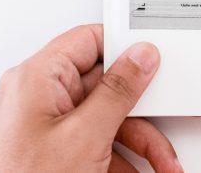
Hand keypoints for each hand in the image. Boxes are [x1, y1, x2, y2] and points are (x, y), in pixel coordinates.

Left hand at [0, 24, 182, 172]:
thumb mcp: (85, 135)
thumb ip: (118, 91)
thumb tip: (141, 57)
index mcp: (37, 79)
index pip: (88, 40)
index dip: (123, 47)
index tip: (152, 60)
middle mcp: (41, 96)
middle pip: (108, 87)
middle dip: (144, 113)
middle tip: (164, 121)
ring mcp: (51, 123)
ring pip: (112, 119)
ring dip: (143, 143)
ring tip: (162, 162)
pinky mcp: (59, 146)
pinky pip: (103, 140)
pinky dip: (126, 158)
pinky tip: (144, 170)